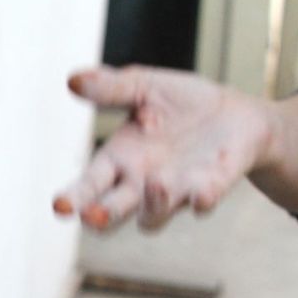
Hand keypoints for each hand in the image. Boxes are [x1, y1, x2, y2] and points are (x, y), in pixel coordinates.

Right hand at [53, 65, 273, 231]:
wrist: (237, 115)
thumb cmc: (183, 105)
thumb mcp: (145, 87)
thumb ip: (112, 88)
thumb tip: (73, 80)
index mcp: (118, 162)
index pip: (88, 187)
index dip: (73, 199)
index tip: (60, 207)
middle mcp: (139, 186)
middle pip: (111, 214)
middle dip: (101, 217)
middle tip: (93, 215)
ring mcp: (174, 192)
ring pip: (152, 217)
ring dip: (154, 204)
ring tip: (157, 181)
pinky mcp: (209, 189)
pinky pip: (202, 203)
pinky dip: (202, 200)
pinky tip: (202, 193)